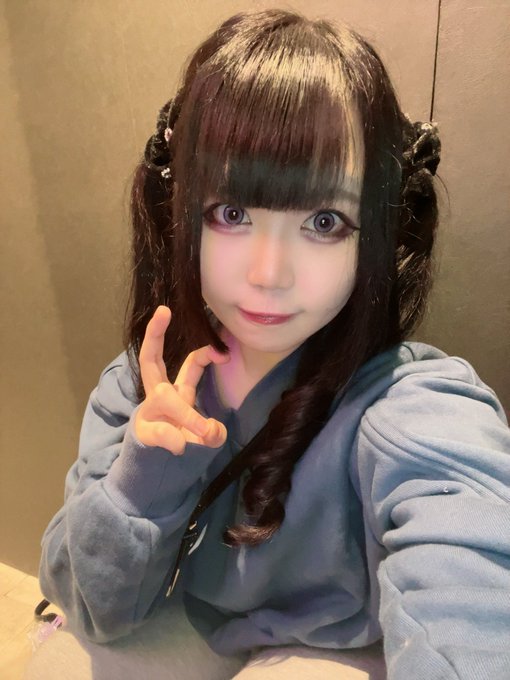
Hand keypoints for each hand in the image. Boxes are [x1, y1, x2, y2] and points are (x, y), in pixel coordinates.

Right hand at [135, 305, 228, 454]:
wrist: (152, 471)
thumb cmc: (180, 445)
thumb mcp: (205, 438)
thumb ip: (213, 433)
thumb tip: (210, 431)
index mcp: (175, 392)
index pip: (188, 364)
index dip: (205, 353)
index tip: (224, 350)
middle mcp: (157, 396)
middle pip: (150, 360)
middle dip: (154, 334)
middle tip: (163, 311)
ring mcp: (147, 412)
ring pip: (164, 398)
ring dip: (188, 414)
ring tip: (205, 431)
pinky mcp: (142, 432)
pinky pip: (160, 430)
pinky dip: (175, 439)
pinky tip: (180, 447)